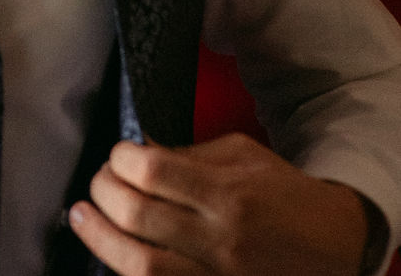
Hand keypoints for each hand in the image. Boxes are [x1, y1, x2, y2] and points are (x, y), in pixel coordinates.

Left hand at [69, 134, 369, 274]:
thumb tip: (136, 152)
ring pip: (140, 266)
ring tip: (82, 217)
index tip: (118, 154)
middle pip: (137, 217)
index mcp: (226, 194)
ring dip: (100, 239)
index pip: (153, 172)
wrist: (333, 244)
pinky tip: (111, 254)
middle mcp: (219, 240)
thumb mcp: (241, 155)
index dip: (121, 159)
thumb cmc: (282, 192)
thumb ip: (188, 155)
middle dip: (104, 193)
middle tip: (97, 183)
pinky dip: (128, 271)